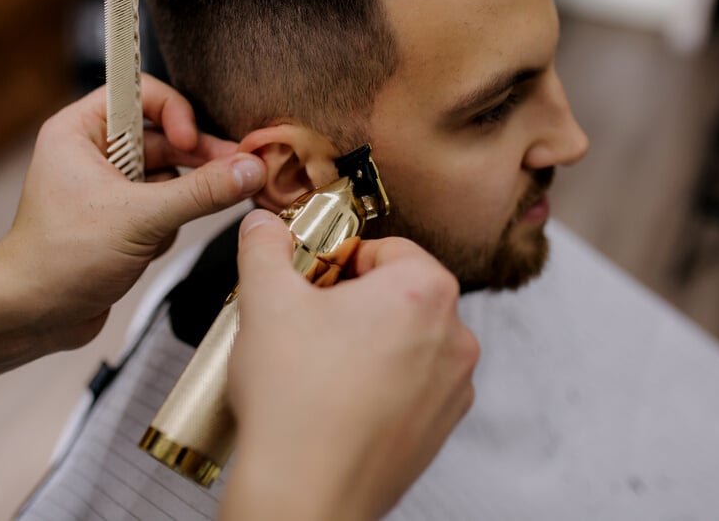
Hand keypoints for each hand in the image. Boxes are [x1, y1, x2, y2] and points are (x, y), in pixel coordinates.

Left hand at [0, 74, 265, 350]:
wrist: (32, 315)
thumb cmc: (60, 258)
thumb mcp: (140, 219)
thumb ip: (201, 192)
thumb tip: (250, 169)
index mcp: (80, 131)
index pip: (139, 92)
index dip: (174, 112)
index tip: (193, 141)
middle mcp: (94, 152)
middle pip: (164, 136)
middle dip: (196, 159)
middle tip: (237, 173)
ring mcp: (109, 187)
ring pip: (170, 174)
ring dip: (180, 200)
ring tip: (176, 223)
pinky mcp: (122, 219)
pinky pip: (165, 206)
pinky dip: (169, 225)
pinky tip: (151, 248)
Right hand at [222, 210, 478, 520]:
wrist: (306, 495)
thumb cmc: (296, 402)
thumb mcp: (265, 300)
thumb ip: (265, 247)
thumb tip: (263, 225)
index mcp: (425, 290)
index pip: (384, 247)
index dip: (339, 260)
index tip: (311, 282)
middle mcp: (455, 335)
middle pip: (399, 292)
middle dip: (353, 300)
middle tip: (307, 321)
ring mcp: (453, 386)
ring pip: (407, 339)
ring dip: (368, 342)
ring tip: (317, 366)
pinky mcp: (441, 427)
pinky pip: (412, 384)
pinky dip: (381, 383)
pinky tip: (337, 400)